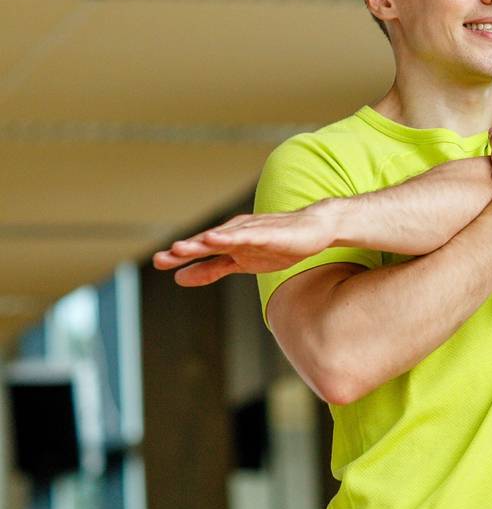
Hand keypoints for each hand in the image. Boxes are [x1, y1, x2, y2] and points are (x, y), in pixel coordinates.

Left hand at [153, 203, 340, 286]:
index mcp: (227, 242)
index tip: (159, 263)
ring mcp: (252, 231)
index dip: (179, 257)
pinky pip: (248, 235)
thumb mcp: (240, 263)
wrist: (315, 230)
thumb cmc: (278, 245)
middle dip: (185, 250)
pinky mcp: (269, 232)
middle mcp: (235, 232)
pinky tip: (217, 238)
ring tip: (181, 248)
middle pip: (206, 242)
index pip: (200, 250)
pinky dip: (231, 236)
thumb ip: (210, 269)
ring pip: (223, 237)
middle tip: (161, 258)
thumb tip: (178, 278)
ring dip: (202, 242)